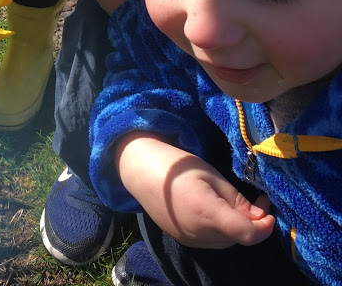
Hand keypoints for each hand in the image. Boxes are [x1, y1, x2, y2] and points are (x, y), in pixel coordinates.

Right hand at [117, 134, 275, 248]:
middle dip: (249, 223)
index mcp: (207, 212)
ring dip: (234, 227)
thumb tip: (259, 217)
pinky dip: (219, 229)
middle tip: (253, 200)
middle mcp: (198, 233)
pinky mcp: (181, 238)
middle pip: (236, 238)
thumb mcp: (210, 173)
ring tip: (228, 203)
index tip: (269, 210)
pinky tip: (212, 210)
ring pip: (224, 241)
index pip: (247, 234)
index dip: (264, 227)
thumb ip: (236, 199)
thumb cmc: (177, 165)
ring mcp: (188, 239)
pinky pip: (210, 240)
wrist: (139, 169)